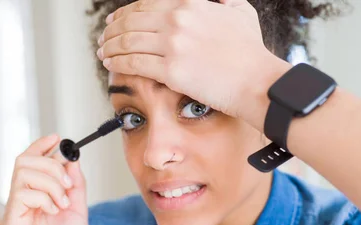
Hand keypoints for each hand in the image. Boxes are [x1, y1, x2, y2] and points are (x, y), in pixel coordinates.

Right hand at [2, 134, 88, 224]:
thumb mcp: (78, 206)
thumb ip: (74, 183)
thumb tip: (71, 157)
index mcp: (34, 193)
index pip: (29, 159)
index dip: (41, 145)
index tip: (57, 138)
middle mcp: (20, 198)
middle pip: (24, 160)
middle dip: (50, 165)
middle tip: (68, 184)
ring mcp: (14, 210)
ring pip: (24, 174)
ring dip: (51, 183)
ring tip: (63, 202)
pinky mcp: (11, 222)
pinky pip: (23, 195)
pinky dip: (44, 198)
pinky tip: (54, 212)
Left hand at [97, 0, 287, 126]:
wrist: (258, 81)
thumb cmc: (251, 52)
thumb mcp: (239, 10)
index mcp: (190, 2)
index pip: (145, 4)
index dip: (125, 13)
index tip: (115, 20)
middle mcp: (177, 19)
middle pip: (132, 21)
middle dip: (112, 30)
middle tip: (104, 38)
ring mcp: (173, 45)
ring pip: (128, 42)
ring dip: (110, 46)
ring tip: (103, 52)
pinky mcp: (171, 71)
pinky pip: (133, 64)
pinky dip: (117, 63)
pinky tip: (110, 64)